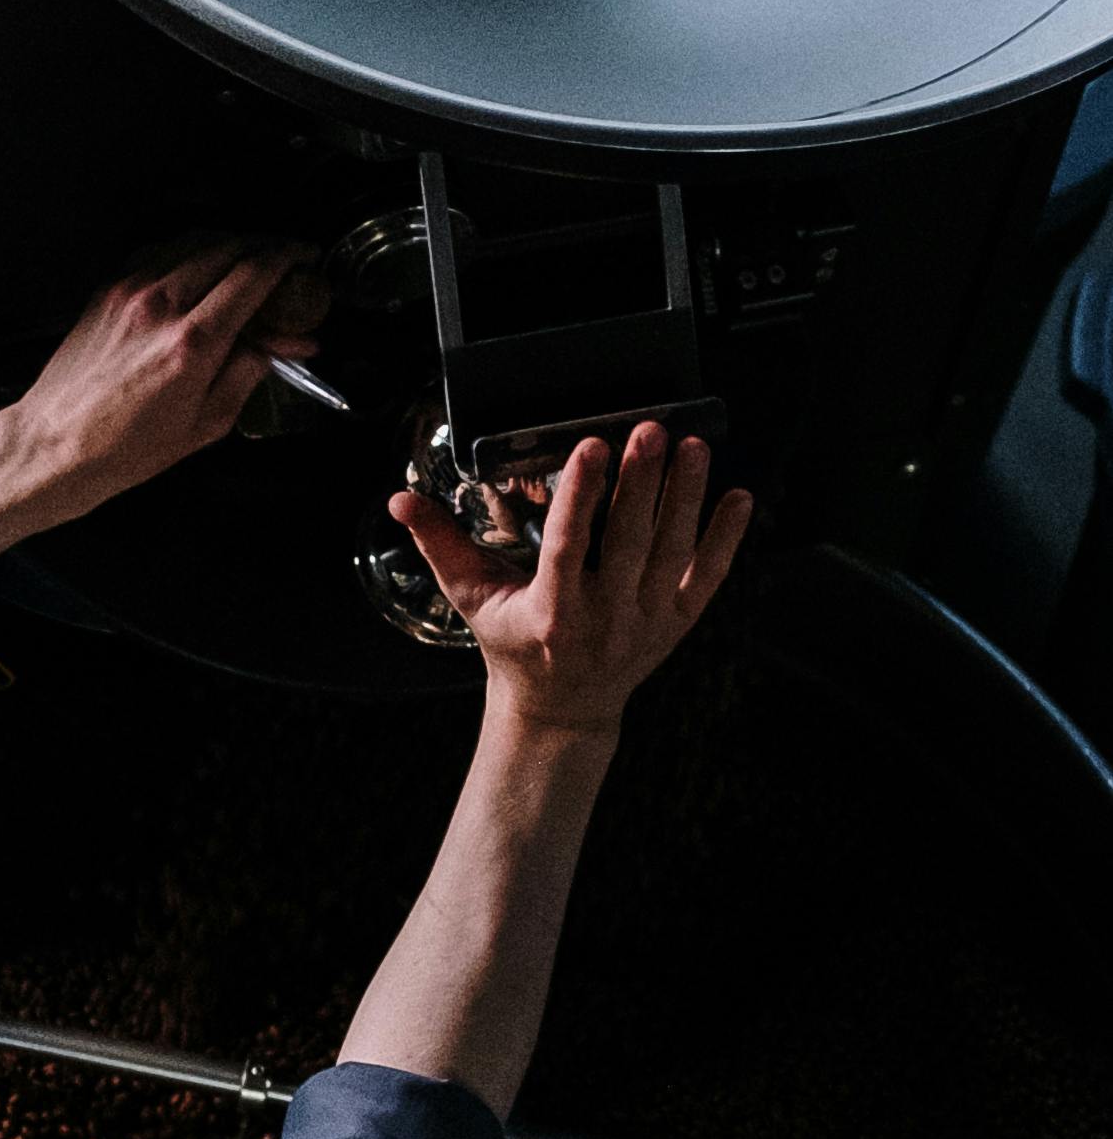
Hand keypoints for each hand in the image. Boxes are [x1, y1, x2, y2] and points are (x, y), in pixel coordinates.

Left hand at [2, 244, 322, 524]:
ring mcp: (131, 290)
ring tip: (248, 262)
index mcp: (192, 342)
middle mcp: (161, 305)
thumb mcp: (205, 424)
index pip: (255, 272)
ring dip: (230, 243)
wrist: (53, 447)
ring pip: (195, 240)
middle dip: (266, 247)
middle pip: (231, 245)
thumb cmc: (123, 448)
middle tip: (283, 263)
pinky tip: (200, 267)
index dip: (290, 256)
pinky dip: (190, 250)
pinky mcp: (109, 289)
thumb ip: (247, 373)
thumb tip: (276, 344)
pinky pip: (160, 250)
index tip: (305, 258)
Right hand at [389, 423, 752, 735]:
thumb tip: (400, 500)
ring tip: (693, 446)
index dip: (582, 494)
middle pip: (628, 542)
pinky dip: (725, 539)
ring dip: (686, 498)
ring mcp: (645, 622)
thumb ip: (440, 545)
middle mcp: (603, 617)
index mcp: (551, 610)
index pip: (568, 545)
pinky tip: (738, 496)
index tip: (591, 446)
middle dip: (641, 483)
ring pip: (673, 553)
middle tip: (650, 429)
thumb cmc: (514, 643)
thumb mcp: (472, 598)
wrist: (561, 708)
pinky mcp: (675, 623)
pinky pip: (708, 577)